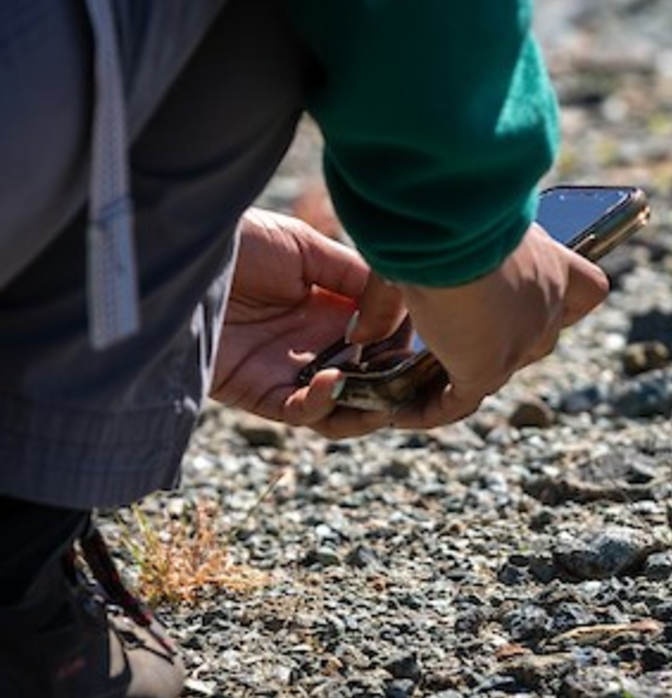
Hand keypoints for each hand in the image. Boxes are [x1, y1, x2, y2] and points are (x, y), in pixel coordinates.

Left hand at [211, 208, 402, 436]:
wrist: (178, 252)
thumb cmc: (239, 240)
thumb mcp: (306, 248)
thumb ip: (355, 276)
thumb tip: (397, 312)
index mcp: (333, 308)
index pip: (383, 337)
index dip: (404, 342)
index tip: (422, 338)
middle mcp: (315, 343)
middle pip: (369, 378)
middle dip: (395, 384)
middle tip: (412, 380)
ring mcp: (289, 370)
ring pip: (342, 407)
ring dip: (368, 407)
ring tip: (383, 395)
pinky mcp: (258, 391)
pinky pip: (300, 412)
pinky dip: (323, 404)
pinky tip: (334, 380)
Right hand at [348, 222, 608, 428]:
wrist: (453, 220)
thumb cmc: (447, 210)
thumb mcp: (433, 240)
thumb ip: (400, 290)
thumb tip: (363, 335)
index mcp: (548, 258)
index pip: (587, 289)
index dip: (568, 300)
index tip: (546, 300)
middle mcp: (546, 303)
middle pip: (540, 338)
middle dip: (498, 340)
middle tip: (445, 338)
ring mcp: (523, 339)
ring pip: (499, 371)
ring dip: (461, 378)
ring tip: (414, 381)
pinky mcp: (490, 365)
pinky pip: (460, 400)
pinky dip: (430, 409)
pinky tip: (399, 410)